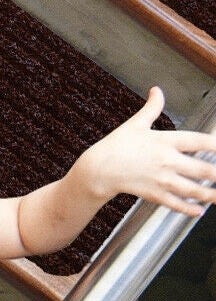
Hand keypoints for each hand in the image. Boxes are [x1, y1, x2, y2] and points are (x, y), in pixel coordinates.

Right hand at [74, 88, 215, 216]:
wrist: (96, 169)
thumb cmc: (115, 146)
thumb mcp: (135, 124)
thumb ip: (152, 107)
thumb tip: (156, 90)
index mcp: (166, 141)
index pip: (200, 141)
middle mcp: (167, 161)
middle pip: (204, 170)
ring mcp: (161, 180)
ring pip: (194, 190)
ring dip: (211, 195)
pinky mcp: (153, 194)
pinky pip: (175, 203)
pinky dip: (189, 209)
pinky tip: (198, 210)